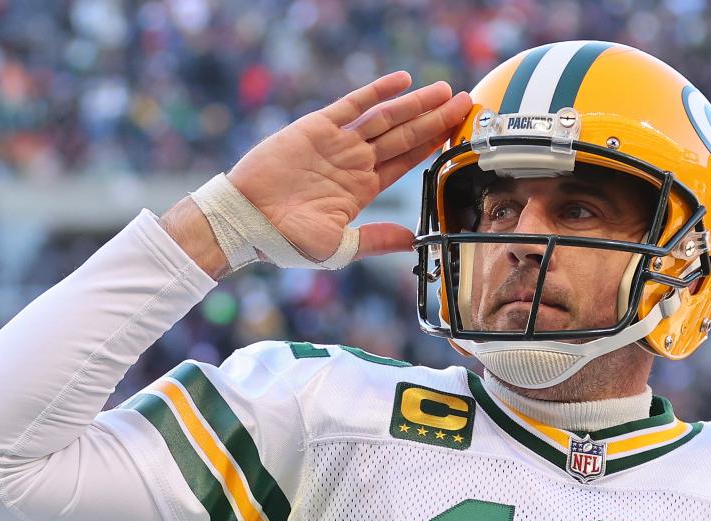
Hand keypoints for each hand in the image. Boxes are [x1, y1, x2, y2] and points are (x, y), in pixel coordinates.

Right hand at [228, 72, 471, 261]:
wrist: (246, 221)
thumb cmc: (286, 240)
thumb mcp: (340, 247)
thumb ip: (377, 239)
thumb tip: (414, 241)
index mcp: (362, 189)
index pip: (406, 162)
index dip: (433, 146)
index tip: (457, 134)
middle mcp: (354, 162)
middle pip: (404, 135)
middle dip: (435, 119)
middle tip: (464, 102)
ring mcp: (337, 143)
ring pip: (385, 118)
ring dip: (415, 104)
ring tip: (444, 91)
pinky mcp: (317, 128)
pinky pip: (353, 105)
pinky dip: (377, 92)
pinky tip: (402, 82)